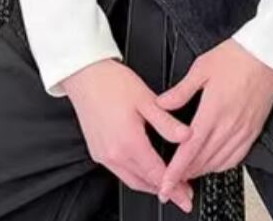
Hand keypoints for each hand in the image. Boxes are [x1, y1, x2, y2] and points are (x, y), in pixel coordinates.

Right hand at [61, 58, 195, 212]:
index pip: (157, 174)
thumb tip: (188, 136)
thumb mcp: (146, 99)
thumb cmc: (112, 83)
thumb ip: (167, 122)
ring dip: (150, 186)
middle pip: (144, 183)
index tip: (187, 196)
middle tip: (183, 194)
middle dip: (165, 191)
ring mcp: (103, 155)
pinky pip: (120, 173)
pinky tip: (146, 171)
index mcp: (128, 142)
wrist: (85, 76)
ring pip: (131, 180)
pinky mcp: (97, 152)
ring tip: (168, 185)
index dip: (175, 187)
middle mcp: (113, 154)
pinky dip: (136, 177)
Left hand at [154, 39, 272, 200]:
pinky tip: (212, 164)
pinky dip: (221, 166)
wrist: (267, 55)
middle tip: (170, 181)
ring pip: (218, 163)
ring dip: (201, 171)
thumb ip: (180, 91)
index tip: (165, 184)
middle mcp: (229, 125)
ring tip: (187, 173)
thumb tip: (161, 104)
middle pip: (202, 161)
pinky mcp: (253, 131)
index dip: (175, 171)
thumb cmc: (236, 57)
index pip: (189, 150)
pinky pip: (236, 158)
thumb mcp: (201, 68)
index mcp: (213, 111)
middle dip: (184, 175)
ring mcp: (243, 130)